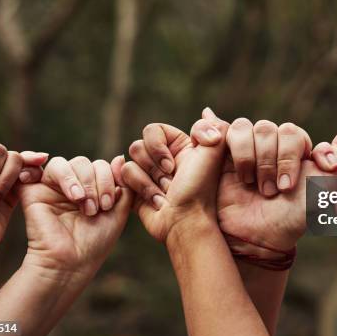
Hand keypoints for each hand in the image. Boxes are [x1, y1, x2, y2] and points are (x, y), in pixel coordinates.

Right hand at [18, 156, 131, 274]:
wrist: (71, 263)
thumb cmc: (95, 242)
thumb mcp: (119, 211)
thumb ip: (123, 184)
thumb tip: (119, 157)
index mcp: (91, 189)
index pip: (102, 166)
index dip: (109, 178)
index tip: (110, 203)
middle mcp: (72, 185)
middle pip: (85, 162)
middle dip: (95, 181)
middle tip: (97, 207)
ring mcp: (53, 187)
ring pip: (68, 163)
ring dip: (81, 180)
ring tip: (83, 203)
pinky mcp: (33, 191)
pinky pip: (44, 169)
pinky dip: (63, 176)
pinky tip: (71, 194)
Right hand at [119, 108, 229, 242]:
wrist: (186, 223)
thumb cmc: (199, 190)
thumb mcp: (213, 154)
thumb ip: (213, 128)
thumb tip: (206, 112)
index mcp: (180, 146)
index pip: (153, 130)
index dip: (157, 145)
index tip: (171, 163)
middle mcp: (163, 158)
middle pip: (138, 145)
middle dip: (153, 166)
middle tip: (170, 181)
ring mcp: (148, 174)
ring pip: (130, 162)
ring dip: (148, 181)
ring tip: (165, 194)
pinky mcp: (136, 190)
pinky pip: (123, 177)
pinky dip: (140, 190)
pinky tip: (156, 201)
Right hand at [214, 118, 336, 251]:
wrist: (254, 238)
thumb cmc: (291, 218)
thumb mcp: (321, 190)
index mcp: (295, 149)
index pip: (294, 134)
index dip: (293, 154)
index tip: (293, 183)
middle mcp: (270, 143)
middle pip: (271, 129)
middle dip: (274, 162)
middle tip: (275, 191)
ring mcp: (245, 145)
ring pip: (247, 128)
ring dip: (252, 159)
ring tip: (254, 186)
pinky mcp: (220, 149)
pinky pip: (221, 128)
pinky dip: (222, 138)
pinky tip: (221, 147)